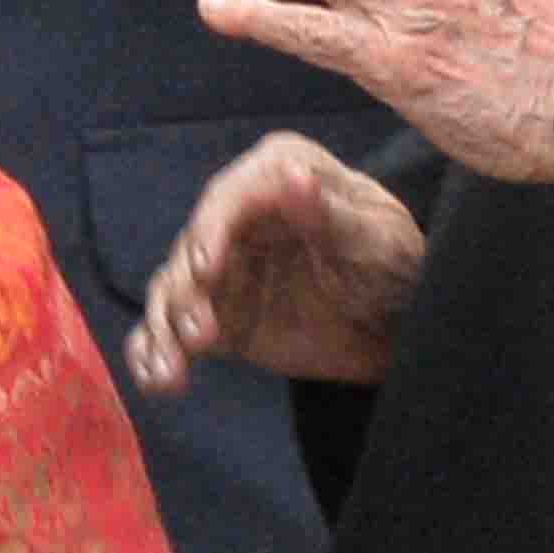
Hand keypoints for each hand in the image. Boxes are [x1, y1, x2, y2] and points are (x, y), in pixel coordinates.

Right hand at [126, 131, 427, 392]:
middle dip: (186, 293)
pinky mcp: (217, 314)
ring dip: (165, 330)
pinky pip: (172, 329)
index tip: (206, 269)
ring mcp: (222, 267)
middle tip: (201, 334)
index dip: (211, 231)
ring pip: (173, 292)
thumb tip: (291, 175)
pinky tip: (156, 379)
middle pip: (192, 248)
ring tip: (172, 370)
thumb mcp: (371, 236)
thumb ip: (327, 212)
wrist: (398, 322)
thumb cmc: (391, 261)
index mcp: (276, 173)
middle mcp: (236, 214)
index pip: (229, 198)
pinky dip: (155, 351)